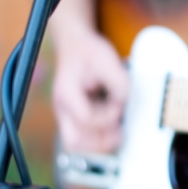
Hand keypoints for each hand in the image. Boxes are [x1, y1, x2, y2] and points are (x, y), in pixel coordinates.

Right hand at [52, 29, 128, 152]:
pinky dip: (98, 136)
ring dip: (99, 142)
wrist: (76, 45)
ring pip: (76, 143)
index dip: (107, 117)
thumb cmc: (88, 52)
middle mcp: (63, 107)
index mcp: (67, 93)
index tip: (119, 106)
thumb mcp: (107, 60)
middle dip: (99, 142)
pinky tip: (112, 126)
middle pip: (74, 141)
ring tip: (118, 133)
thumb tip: (124, 102)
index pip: (85, 119)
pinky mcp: (75, 117)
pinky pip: (83, 137)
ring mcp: (67, 114)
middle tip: (119, 133)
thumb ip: (119, 83)